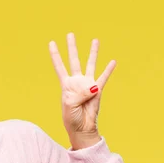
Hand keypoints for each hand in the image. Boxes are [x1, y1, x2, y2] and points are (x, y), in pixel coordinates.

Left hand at [49, 33, 115, 148]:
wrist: (81, 128)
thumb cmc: (71, 117)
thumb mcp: (70, 104)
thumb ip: (80, 93)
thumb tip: (93, 86)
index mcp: (66, 85)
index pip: (59, 66)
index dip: (55, 55)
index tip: (51, 43)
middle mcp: (76, 82)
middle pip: (74, 61)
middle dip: (72, 48)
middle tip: (70, 34)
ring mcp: (88, 85)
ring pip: (90, 65)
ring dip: (93, 53)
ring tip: (95, 40)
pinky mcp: (98, 90)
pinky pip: (103, 78)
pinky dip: (108, 70)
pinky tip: (112, 61)